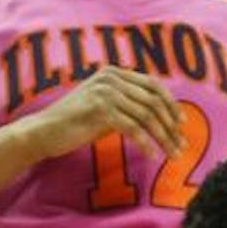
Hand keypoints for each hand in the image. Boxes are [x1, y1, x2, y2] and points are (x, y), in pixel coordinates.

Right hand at [22, 66, 185, 159]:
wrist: (44, 131)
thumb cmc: (75, 122)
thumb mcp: (104, 106)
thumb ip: (127, 104)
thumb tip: (158, 116)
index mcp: (114, 72)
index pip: (153, 84)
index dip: (171, 104)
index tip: (182, 123)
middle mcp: (111, 77)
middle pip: (153, 101)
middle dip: (171, 125)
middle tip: (181, 145)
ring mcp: (106, 92)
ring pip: (146, 116)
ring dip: (163, 137)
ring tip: (171, 154)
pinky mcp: (100, 109)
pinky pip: (132, 128)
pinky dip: (145, 143)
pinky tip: (151, 155)